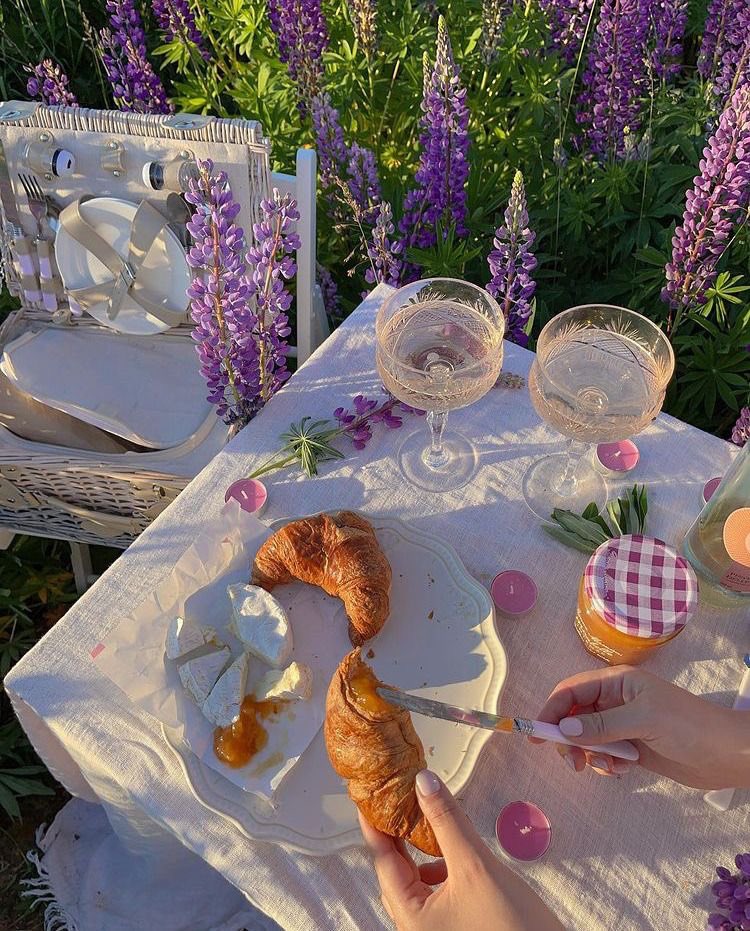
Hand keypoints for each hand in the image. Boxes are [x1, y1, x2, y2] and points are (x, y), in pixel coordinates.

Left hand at [360, 770, 563, 930]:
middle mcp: (416, 927)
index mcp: (410, 918)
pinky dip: (440, 867)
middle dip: (400, 834)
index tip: (369, 795)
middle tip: (399, 797)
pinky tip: (455, 854)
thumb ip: (446, 820)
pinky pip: (436, 892)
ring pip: (417, 881)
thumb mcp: (475, 865)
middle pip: (397, 872)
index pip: (383, 861)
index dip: (376, 824)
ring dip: (422, 850)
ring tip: (430, 821)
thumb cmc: (513, 927)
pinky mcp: (454, 928)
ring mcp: (435, 930)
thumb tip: (423, 781)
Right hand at [534, 665, 749, 789]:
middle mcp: (616, 700)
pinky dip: (607, 764)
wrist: (726, 754)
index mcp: (617, 681)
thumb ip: (601, 724)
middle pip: (574, 716)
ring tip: (608, 767)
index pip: (571, 691)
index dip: (552, 710)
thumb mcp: (642, 720)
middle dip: (569, 738)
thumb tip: (562, 730)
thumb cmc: (688, 726)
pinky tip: (624, 770)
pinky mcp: (632, 747)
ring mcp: (623, 724)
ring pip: (587, 738)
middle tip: (574, 762)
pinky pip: (604, 754)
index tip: (537, 734)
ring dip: (590, 754)